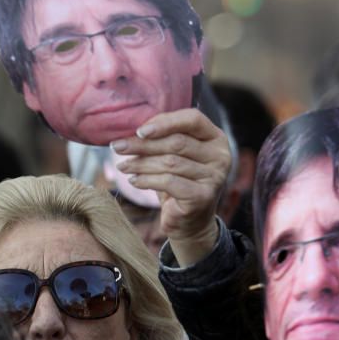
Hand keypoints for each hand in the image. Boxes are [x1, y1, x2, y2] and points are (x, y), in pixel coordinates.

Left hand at [112, 108, 230, 265]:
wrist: (189, 221)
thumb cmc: (178, 181)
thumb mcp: (174, 155)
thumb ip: (163, 138)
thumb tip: (131, 130)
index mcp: (216, 138)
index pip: (193, 119)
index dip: (165, 122)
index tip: (138, 131)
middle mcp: (221, 156)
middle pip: (178, 142)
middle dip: (144, 144)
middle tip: (118, 147)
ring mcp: (215, 177)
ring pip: (170, 162)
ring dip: (141, 163)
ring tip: (123, 166)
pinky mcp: (203, 196)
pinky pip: (169, 182)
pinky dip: (147, 180)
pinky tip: (134, 180)